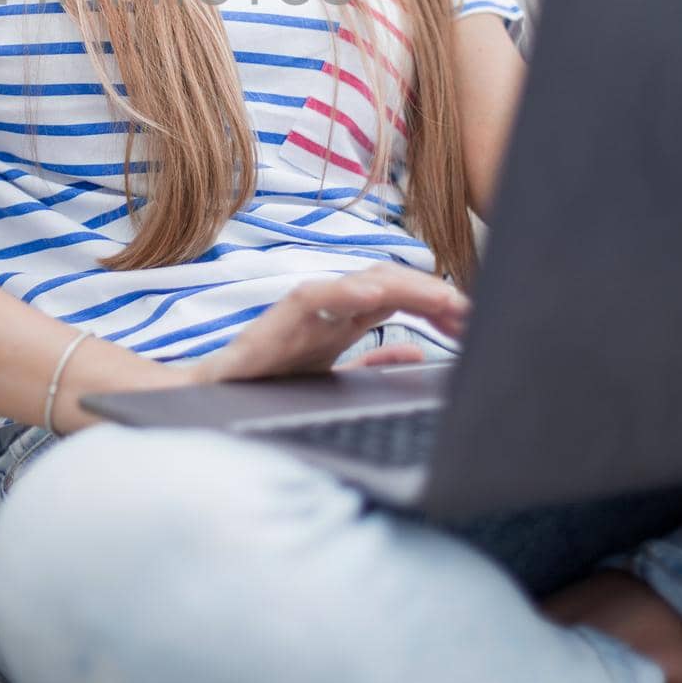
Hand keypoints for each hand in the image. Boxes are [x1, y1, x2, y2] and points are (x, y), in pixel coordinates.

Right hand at [180, 266, 468, 385]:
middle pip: (388, 284)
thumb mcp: (335, 379)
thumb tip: (419, 352)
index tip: (471, 321)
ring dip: (404, 287)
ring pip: (360, 281)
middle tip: (468, 310)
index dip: (435, 305)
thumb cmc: (267, 387)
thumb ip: (373, 366)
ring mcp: (304, 310)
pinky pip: (314, 296)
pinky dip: (345, 291)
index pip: (398, 299)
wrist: (210, 401)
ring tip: (440, 298)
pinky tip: (376, 295)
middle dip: (430, 293)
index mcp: (343, 321)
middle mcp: (328, 308)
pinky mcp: (278, 320)